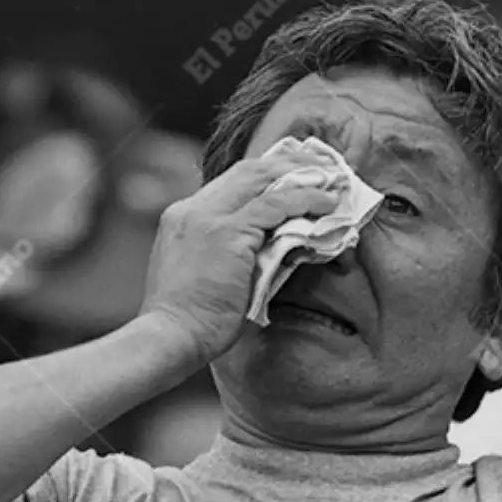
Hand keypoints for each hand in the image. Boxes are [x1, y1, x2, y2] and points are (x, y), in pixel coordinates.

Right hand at [140, 144, 340, 364]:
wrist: (168, 338)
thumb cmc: (188, 320)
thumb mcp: (204, 271)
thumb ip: (230, 249)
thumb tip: (273, 243)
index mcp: (184, 216)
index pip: (231, 181)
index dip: (268, 173)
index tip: (296, 174)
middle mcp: (193, 208)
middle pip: (248, 169)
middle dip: (289, 164)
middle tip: (322, 167)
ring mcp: (209, 217)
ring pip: (263, 180)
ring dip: (303, 177)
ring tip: (332, 181)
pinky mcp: (229, 233)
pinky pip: (275, 205)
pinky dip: (304, 200)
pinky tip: (326, 203)